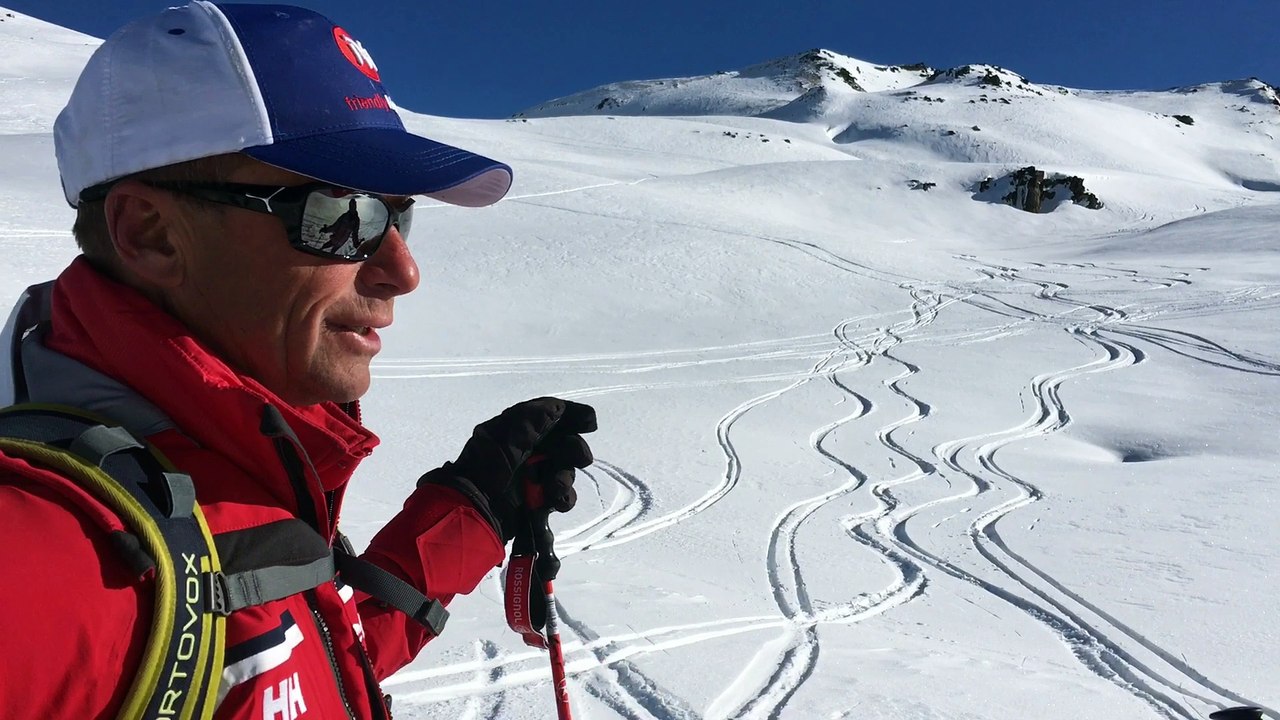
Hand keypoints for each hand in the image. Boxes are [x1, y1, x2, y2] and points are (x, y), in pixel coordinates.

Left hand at [419, 397, 596, 541]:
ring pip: (565, 471)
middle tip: (581, 458)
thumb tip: (559, 408)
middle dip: (574, 450)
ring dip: (565, 478)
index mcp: (517, 430)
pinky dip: (563, 497)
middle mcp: (528, 451)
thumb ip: (534, 417)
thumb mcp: (506, 434)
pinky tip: (555, 500)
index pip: (551, 417)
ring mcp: (533, 477)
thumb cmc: (487, 466)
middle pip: (564, 444)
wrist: (472, 508)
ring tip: (554, 489)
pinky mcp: (537, 501)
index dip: (572, 417)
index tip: (590, 423)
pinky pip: (561, 495)